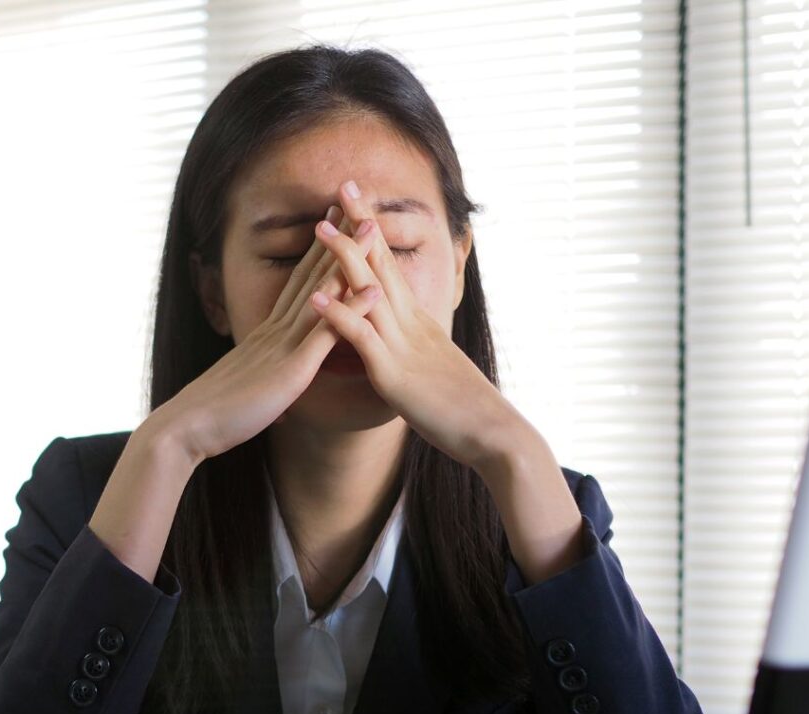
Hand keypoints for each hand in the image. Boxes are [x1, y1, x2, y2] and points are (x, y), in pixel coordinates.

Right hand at [158, 206, 382, 462]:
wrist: (187, 427)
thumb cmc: (216, 414)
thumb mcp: (247, 387)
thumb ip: (264, 376)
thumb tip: (273, 384)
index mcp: (267, 334)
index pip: (298, 285)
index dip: (317, 253)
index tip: (333, 223)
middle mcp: (276, 330)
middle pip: (312, 275)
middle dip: (337, 239)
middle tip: (357, 204)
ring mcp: (284, 346)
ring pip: (323, 294)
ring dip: (350, 260)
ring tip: (373, 230)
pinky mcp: (292, 369)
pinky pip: (326, 334)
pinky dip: (351, 310)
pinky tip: (373, 291)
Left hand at [309, 180, 520, 468]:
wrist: (492, 433)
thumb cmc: (464, 408)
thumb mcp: (438, 369)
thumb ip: (419, 350)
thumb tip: (411, 343)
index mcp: (418, 324)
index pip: (391, 270)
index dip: (374, 235)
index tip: (359, 203)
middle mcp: (410, 327)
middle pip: (382, 266)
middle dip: (361, 224)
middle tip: (343, 185)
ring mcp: (402, 348)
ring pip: (370, 294)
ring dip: (344, 258)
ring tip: (320, 227)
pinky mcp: (393, 375)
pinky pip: (363, 340)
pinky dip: (340, 316)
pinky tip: (316, 297)